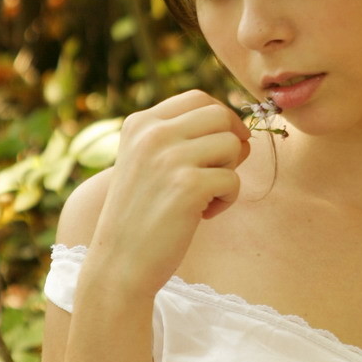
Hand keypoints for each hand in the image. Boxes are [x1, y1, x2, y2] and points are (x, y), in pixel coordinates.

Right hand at [86, 90, 250, 298]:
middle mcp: (152, 134)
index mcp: (140, 124)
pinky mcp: (188, 185)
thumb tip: (241, 132)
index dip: (221, 118)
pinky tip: (203, 215)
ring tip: (206, 196)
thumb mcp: (151, 164)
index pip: (198, 97)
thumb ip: (185, 140)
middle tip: (217, 172)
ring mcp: (169, 158)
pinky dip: (227, 199)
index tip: (220, 145)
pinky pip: (233, 179)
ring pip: (232, 144)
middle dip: (231, 142)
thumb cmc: (143, 215)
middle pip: (221, 115)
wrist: (120, 263)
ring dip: (229, 172)